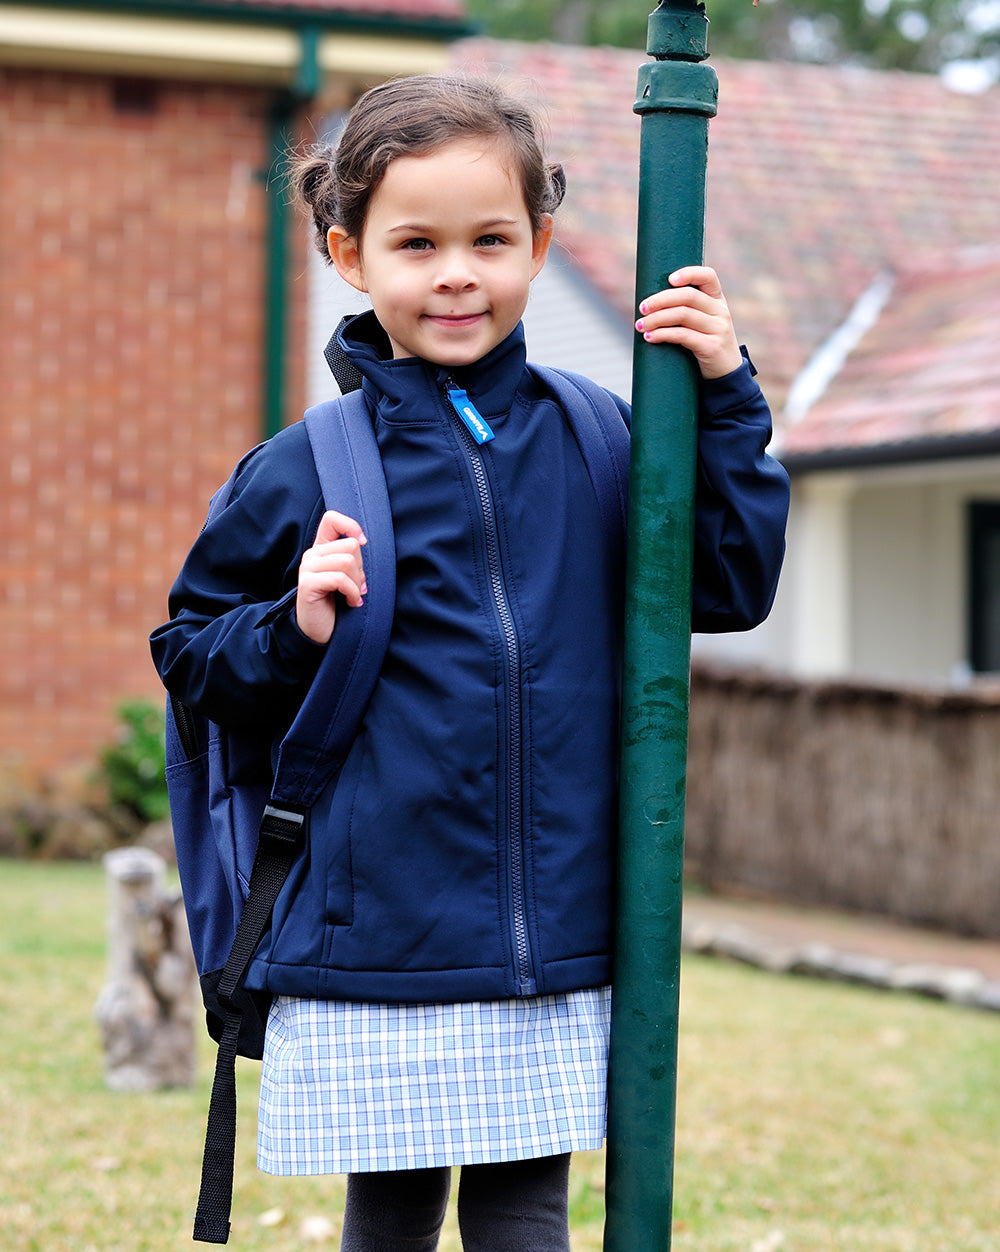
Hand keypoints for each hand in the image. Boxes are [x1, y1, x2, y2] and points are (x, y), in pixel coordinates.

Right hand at [296, 511, 366, 644]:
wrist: (322, 633)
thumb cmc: (337, 606)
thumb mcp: (347, 577)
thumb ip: (351, 558)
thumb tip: (363, 542)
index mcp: (322, 549)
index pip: (332, 519)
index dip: (351, 526)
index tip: (363, 543)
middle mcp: (312, 555)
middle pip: (350, 546)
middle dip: (361, 569)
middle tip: (357, 587)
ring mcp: (307, 568)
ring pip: (347, 561)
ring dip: (357, 583)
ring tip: (353, 596)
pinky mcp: (308, 584)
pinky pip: (340, 579)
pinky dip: (351, 592)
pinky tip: (351, 603)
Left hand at [634, 265, 742, 379]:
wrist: (726, 375)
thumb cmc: (705, 345)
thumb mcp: (702, 323)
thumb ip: (687, 310)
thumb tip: (650, 303)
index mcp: (717, 300)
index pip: (708, 276)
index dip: (689, 273)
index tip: (669, 279)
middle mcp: (720, 311)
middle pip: (688, 296)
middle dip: (660, 300)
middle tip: (642, 308)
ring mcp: (718, 329)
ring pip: (683, 315)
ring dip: (657, 319)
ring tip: (641, 325)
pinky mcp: (712, 347)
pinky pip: (683, 335)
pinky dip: (663, 334)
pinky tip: (650, 337)